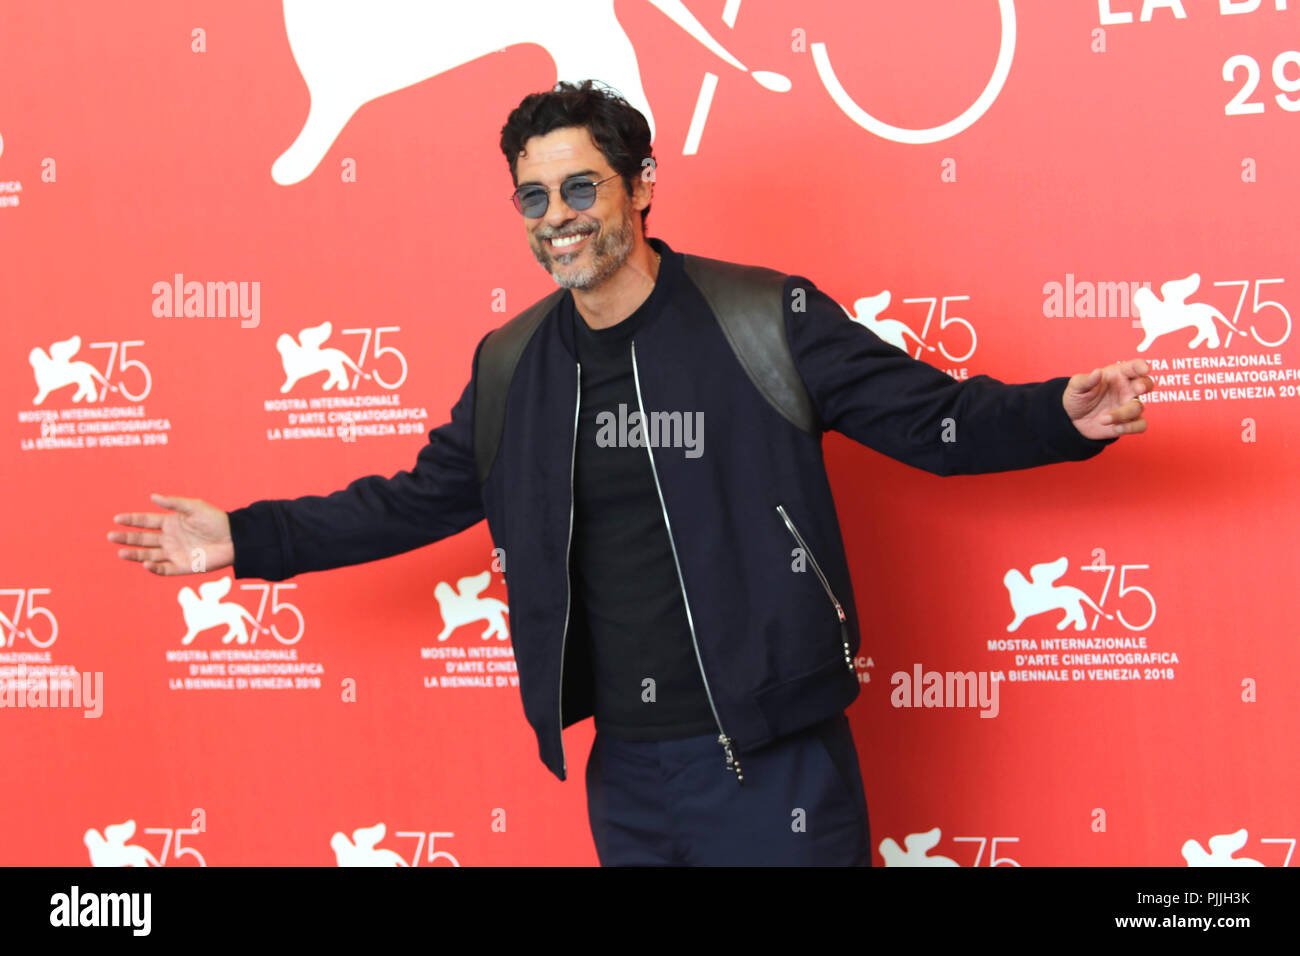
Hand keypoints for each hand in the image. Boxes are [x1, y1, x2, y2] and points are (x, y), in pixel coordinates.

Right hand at [109, 493, 233, 574]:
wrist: (235, 539)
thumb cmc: (216, 520)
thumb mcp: (195, 507)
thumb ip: (174, 503)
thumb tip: (152, 496)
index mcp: (171, 522)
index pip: (146, 521)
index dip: (131, 520)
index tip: (116, 519)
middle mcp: (169, 538)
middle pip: (143, 539)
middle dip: (127, 538)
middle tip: (110, 536)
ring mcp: (174, 553)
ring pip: (149, 555)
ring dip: (135, 554)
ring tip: (120, 552)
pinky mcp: (182, 567)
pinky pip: (164, 569)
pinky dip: (154, 567)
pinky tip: (145, 562)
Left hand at [1063, 359, 1154, 438]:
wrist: (1073, 419)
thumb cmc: (1078, 396)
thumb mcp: (1076, 386)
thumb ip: (1085, 380)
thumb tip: (1097, 372)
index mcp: (1117, 375)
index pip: (1134, 367)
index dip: (1141, 366)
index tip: (1144, 368)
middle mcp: (1127, 389)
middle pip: (1146, 384)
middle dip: (1145, 385)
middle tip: (1137, 388)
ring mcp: (1128, 406)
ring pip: (1138, 407)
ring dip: (1122, 414)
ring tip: (1102, 419)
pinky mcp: (1128, 422)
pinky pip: (1140, 425)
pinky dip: (1131, 427)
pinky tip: (1116, 428)